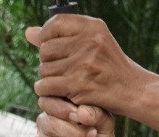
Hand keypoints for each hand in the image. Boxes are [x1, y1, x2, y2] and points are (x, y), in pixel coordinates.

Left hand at [26, 14, 147, 114]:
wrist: (130, 89)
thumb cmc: (109, 66)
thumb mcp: (92, 43)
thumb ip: (61, 36)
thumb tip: (28, 32)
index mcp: (93, 27)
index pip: (55, 23)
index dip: (45, 35)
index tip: (47, 45)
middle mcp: (88, 42)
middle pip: (45, 49)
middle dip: (47, 60)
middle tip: (59, 68)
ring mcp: (83, 63)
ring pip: (44, 69)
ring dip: (48, 78)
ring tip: (62, 80)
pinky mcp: (77, 84)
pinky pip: (45, 85)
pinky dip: (46, 91)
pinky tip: (56, 91)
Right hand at [33, 97, 124, 136]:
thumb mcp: (104, 124)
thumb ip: (96, 114)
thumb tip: (81, 112)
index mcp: (57, 107)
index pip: (49, 103)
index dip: (64, 110)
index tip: (81, 118)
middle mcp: (45, 122)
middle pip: (51, 125)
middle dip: (76, 133)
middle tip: (94, 135)